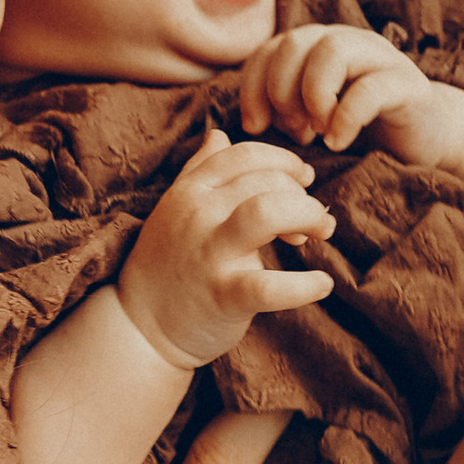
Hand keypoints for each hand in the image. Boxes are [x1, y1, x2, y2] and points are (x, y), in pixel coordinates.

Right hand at [118, 132, 335, 370]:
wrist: (141, 328)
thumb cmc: (168, 265)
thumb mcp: (176, 209)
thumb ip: (199, 171)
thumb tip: (220, 135)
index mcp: (190, 191)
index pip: (245, 155)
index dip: (284, 161)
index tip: (304, 179)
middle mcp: (198, 215)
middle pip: (264, 180)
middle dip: (301, 194)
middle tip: (315, 220)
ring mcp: (209, 255)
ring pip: (267, 213)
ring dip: (306, 217)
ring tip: (321, 234)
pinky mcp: (223, 297)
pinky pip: (271, 286)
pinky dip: (305, 285)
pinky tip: (322, 283)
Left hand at [236, 27, 463, 219]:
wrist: (424, 143)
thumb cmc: (361, 135)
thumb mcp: (311, 122)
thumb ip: (279, 113)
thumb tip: (231, 130)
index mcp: (317, 48)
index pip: (269, 48)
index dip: (253, 86)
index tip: (254, 127)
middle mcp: (346, 42)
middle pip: (294, 43)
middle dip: (281, 92)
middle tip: (292, 132)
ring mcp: (380, 58)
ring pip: (331, 51)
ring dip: (312, 97)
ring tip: (316, 134)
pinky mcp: (408, 85)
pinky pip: (369, 88)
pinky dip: (345, 117)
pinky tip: (338, 142)